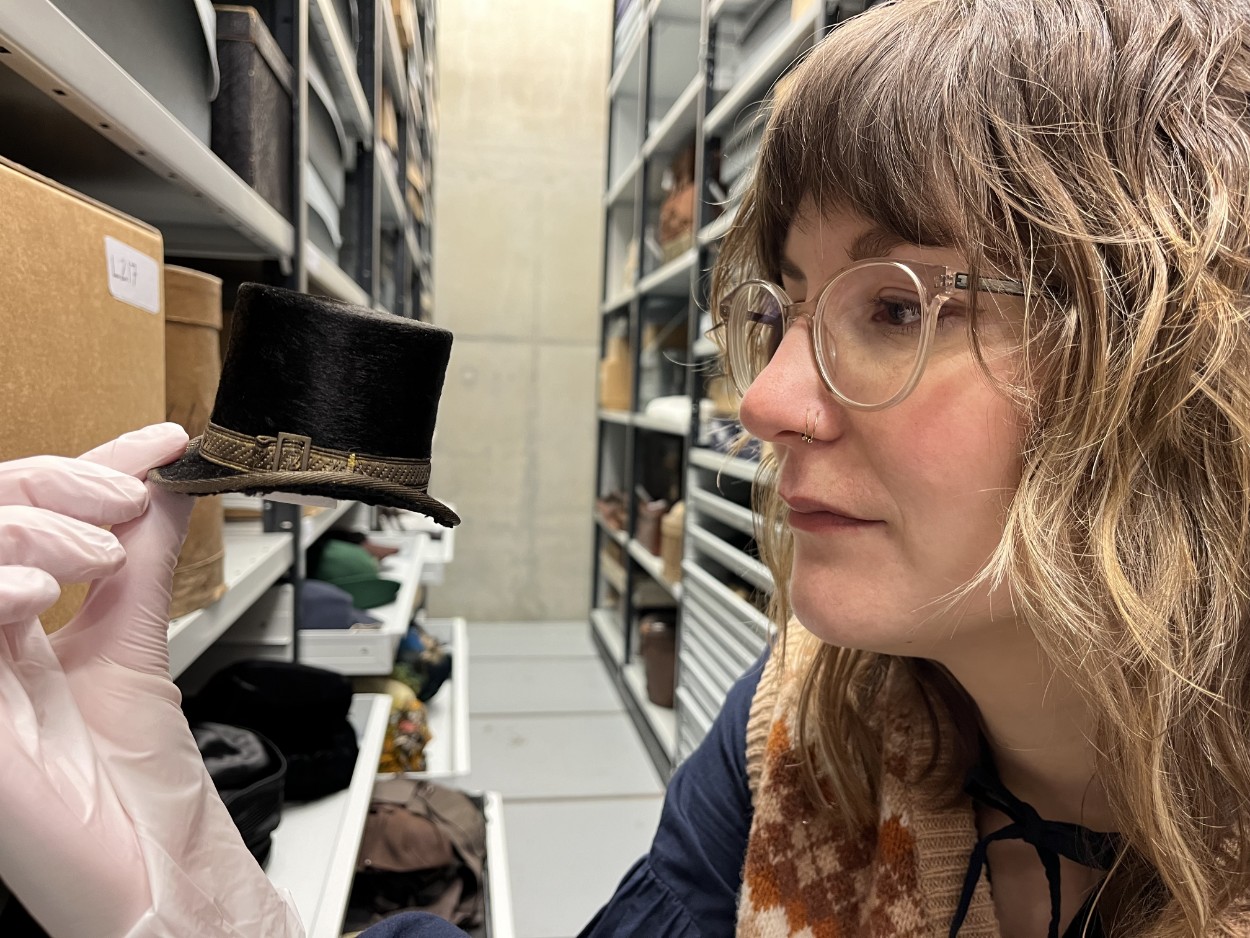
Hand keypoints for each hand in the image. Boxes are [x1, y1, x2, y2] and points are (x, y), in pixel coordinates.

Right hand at [0, 424, 304, 936]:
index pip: (23, 514)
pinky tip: (41, 589)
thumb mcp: (135, 646)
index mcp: (9, 625)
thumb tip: (163, 485)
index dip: (84, 464)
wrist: (154, 870)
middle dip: (53, 484)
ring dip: (28, 528)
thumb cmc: (138, 785)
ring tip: (99, 551)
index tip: (163, 443)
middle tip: (125, 496)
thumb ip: (138, 567)